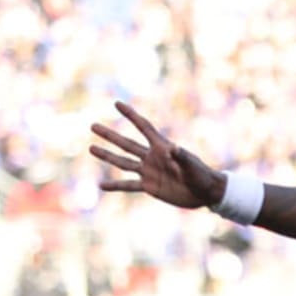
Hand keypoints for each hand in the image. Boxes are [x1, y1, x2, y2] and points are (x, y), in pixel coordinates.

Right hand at [90, 101, 224, 208]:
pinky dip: (116, 185)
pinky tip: (102, 186)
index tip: (117, 103)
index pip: (143, 127)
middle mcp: (152, 157)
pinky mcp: (149, 186)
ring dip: (107, 156)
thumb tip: (174, 149)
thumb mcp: (192, 166)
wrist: (204, 192)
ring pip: (123, 162)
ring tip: (91, 148)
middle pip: (127, 144)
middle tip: (93, 125)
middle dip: (110, 135)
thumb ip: (182, 157)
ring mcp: (149, 172)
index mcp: (162, 147)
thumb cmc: (201, 175)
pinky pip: (129, 185)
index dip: (131, 115)